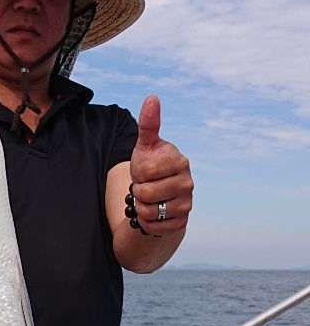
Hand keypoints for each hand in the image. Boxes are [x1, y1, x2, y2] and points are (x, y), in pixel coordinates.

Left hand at [130, 96, 192, 233]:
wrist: (157, 193)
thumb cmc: (150, 165)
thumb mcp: (145, 145)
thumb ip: (148, 124)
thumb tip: (152, 98)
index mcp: (180, 161)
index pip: (144, 171)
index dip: (137, 173)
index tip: (143, 171)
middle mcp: (188, 182)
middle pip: (145, 193)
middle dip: (138, 192)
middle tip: (144, 186)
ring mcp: (187, 203)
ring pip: (150, 212)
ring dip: (141, 208)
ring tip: (148, 199)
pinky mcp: (182, 222)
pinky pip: (155, 227)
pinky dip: (147, 223)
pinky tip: (153, 213)